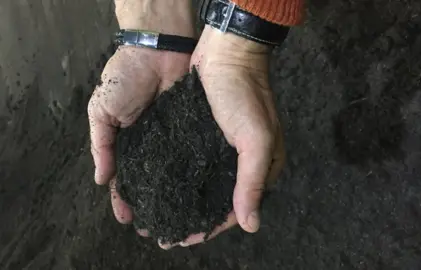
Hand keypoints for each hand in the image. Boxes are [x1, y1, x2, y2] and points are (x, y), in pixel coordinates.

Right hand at [88, 0, 193, 227]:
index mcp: (127, 143)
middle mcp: (150, 146)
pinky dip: (194, 176)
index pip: (124, 178)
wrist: (157, 49)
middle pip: (150, 181)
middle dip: (151, 204)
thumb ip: (100, 145)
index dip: (124, 198)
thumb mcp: (101, 111)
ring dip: (173, 197)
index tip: (128, 219)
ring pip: (173, 175)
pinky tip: (197, 194)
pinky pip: (193, 157)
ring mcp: (173, 140)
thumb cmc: (124, 78)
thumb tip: (101, 180)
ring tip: (178, 220)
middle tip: (156, 229)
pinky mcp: (193, 131)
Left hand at [176, 26, 285, 246]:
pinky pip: (191, 164)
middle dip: (193, 217)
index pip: (237, 208)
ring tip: (159, 215)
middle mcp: (240, 162)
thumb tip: (251, 225)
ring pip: (201, 183)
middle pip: (216, 199)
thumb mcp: (255, 139)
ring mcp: (220, 148)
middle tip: (166, 234)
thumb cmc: (244, 94)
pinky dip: (178, 179)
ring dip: (182, 200)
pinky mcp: (202, 135)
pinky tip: (162, 187)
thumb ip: (252, 182)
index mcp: (261, 166)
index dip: (212, 227)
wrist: (226, 52)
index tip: (186, 239)